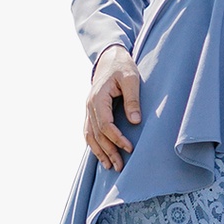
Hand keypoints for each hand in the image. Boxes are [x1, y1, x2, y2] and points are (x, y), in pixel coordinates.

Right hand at [84, 45, 141, 171]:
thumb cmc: (122, 66)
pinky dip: (93, 144)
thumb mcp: (131, 78)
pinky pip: (88, 130)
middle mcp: (90, 105)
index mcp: (98, 97)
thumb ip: (132, 99)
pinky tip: (100, 154)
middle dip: (109, 151)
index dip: (117, 138)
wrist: (110, 57)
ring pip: (90, 135)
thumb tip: (135, 121)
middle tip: (120, 166)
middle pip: (97, 134)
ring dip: (99, 152)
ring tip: (109, 166)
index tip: (129, 148)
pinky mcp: (91, 110)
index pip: (106, 125)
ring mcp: (88, 108)